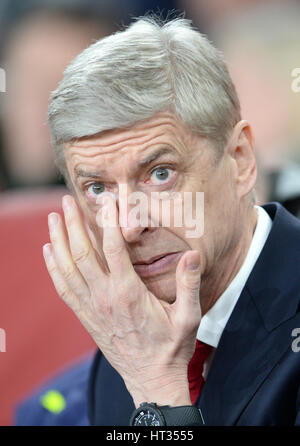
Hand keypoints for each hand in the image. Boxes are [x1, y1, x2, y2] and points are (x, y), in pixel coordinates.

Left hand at [43, 194, 201, 406]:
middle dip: (73, 224)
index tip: (107, 201)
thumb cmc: (171, 347)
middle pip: (82, 253)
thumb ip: (190, 284)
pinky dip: (54, 267)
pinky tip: (48, 251)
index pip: (113, 248)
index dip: (109, 221)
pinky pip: (64, 288)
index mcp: (129, 293)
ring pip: (68, 268)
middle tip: (66, 201)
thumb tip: (193, 255)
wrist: (150, 379)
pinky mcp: (86, 316)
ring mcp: (92, 307)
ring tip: (52, 219)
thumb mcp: (189, 317)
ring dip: (58, 241)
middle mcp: (105, 298)